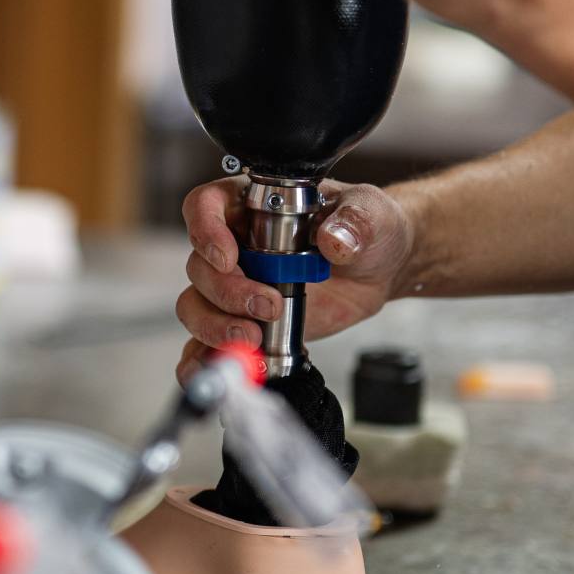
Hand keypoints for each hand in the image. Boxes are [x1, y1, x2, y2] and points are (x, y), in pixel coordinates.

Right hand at [174, 177, 415, 384]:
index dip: (205, 231)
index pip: (205, 206)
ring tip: (254, 339)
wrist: (377, 270)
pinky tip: (230, 367)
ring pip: (195, 306)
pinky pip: (205, 344)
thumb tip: (334, 240)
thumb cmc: (366, 229)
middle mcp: (234, 245)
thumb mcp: (370, 213)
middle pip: (200, 266)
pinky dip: (205, 360)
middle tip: (269, 306)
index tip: (228, 257)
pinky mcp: (243, 323)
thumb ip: (354, 221)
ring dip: (216, 327)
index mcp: (252, 206)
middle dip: (227, 292)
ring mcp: (235, 287)